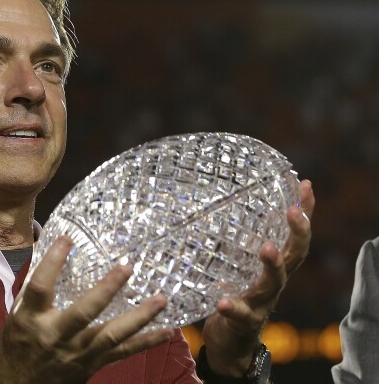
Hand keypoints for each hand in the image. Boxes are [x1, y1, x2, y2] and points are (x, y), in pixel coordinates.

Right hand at [0, 236, 173, 383]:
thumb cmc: (18, 343)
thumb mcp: (18, 313)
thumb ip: (37, 287)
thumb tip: (53, 247)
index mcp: (31, 318)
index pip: (40, 286)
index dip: (53, 261)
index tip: (67, 239)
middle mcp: (56, 335)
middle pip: (83, 312)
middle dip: (106, 290)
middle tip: (127, 268)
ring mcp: (77, 353)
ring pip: (111, 335)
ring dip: (139, 317)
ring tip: (161, 299)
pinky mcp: (92, 365)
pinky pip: (123, 353)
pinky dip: (146, 342)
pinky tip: (167, 330)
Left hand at [201, 179, 314, 375]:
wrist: (230, 340)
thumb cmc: (235, 292)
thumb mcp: (239, 263)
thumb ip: (237, 240)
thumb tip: (219, 201)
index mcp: (275, 265)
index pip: (295, 235)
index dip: (305, 212)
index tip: (306, 185)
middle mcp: (274, 281)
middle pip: (293, 256)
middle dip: (297, 233)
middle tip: (293, 211)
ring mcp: (261, 301)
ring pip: (272, 283)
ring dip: (271, 265)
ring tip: (266, 248)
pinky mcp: (244, 320)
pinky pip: (240, 313)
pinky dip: (232, 306)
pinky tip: (223, 301)